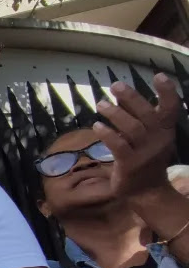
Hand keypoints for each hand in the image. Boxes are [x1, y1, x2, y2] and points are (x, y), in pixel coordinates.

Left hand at [94, 74, 181, 201]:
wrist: (146, 191)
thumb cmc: (145, 158)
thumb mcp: (147, 137)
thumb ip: (135, 116)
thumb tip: (119, 93)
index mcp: (165, 131)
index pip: (171, 109)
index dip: (168, 92)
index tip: (159, 76)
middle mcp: (158, 140)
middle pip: (147, 115)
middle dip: (131, 98)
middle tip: (115, 85)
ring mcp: (145, 153)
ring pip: (132, 129)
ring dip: (115, 114)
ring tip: (100, 104)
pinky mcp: (129, 165)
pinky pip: (119, 146)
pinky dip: (107, 134)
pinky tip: (97, 126)